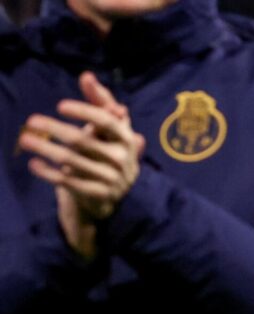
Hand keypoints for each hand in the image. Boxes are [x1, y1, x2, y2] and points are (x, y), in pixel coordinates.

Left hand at [20, 71, 142, 222]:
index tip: (60, 106)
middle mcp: (122, 159)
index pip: (106, 121)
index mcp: (127, 138)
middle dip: (54, 129)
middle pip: (83, 140)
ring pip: (71, 161)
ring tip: (25, 140)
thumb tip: (87, 76)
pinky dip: (48, 172)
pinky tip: (33, 163)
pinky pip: (68, 182)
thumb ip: (99, 102)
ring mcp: (112, 179)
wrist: (111, 193)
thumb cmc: (106, 151)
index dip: (84, 111)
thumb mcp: (107, 129)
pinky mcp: (98, 195)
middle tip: (31, 121)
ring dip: (45, 148)